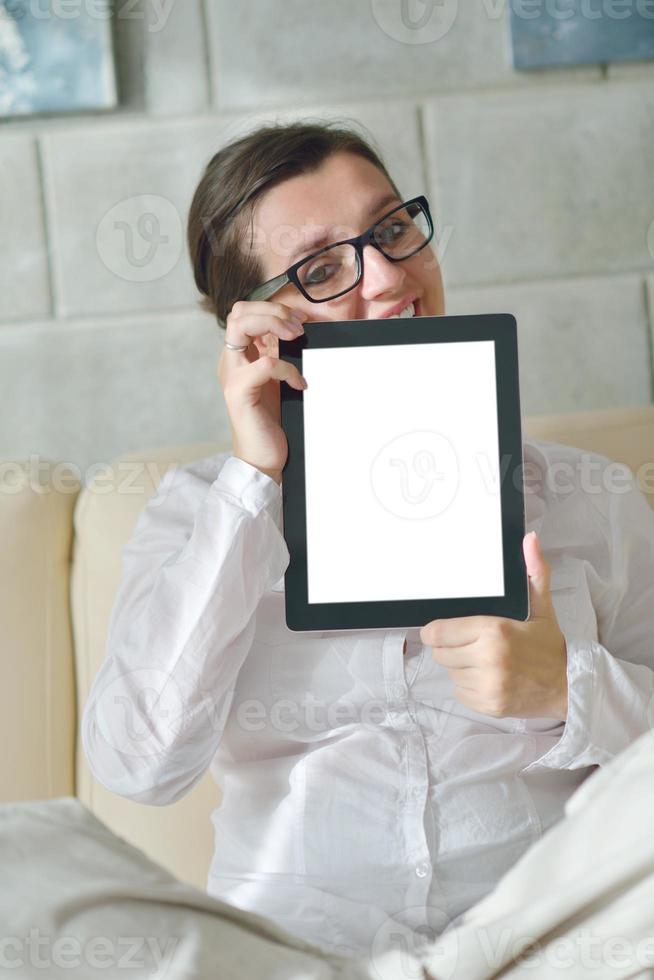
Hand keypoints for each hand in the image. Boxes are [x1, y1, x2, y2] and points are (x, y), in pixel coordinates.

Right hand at [217, 300, 307, 482]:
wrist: (263, 458)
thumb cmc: (272, 422)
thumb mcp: (278, 381)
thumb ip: (281, 356)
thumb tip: (301, 331)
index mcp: (240, 356)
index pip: (245, 312)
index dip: (273, 308)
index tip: (301, 320)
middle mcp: (231, 361)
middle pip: (239, 311)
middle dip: (272, 309)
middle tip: (298, 326)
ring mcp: (232, 375)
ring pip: (241, 325)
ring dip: (273, 324)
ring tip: (296, 337)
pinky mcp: (238, 392)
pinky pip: (264, 364)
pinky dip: (287, 368)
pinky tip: (300, 383)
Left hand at [420, 531, 568, 720]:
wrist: (569, 686)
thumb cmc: (548, 645)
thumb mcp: (541, 606)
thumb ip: (533, 571)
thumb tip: (530, 539)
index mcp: (494, 630)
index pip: (437, 632)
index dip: (436, 631)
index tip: (444, 629)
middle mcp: (488, 659)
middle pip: (440, 653)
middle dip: (450, 647)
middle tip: (471, 643)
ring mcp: (488, 685)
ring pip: (450, 673)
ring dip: (460, 667)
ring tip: (483, 660)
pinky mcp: (488, 706)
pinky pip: (460, 693)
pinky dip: (469, 686)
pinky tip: (488, 678)